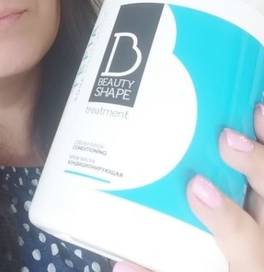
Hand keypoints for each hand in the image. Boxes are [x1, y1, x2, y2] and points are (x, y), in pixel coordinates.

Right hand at [112, 104, 263, 271]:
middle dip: (255, 167)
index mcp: (246, 257)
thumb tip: (119, 264)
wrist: (253, 263)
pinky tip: (258, 114)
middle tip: (227, 140)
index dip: (224, 215)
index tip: (197, 187)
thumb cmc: (225, 262)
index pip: (241, 238)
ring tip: (255, 112)